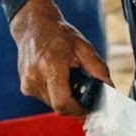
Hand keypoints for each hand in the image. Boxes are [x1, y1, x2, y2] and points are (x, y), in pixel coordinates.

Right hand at [8, 0, 109, 114]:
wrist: (33, 26)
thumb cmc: (58, 34)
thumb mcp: (83, 47)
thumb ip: (98, 69)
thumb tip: (110, 87)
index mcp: (50, 66)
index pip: (62, 103)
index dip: (77, 109)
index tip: (87, 106)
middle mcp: (35, 77)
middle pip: (59, 106)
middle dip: (73, 103)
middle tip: (80, 88)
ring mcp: (28, 83)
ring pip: (52, 104)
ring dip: (63, 97)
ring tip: (67, 78)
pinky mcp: (25, 87)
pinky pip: (44, 98)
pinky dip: (54, 93)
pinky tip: (56, 77)